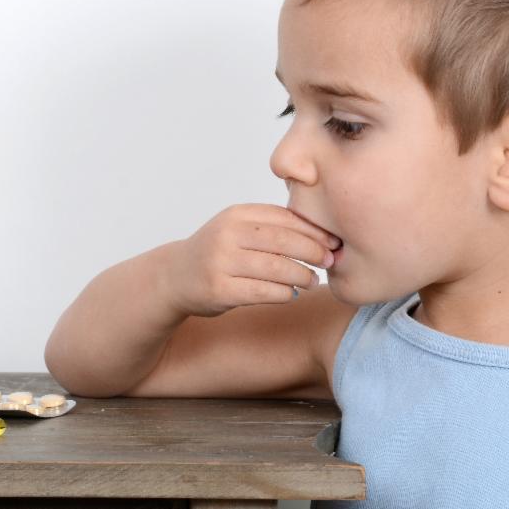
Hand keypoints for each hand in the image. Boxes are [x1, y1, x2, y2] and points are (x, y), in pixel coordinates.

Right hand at [159, 203, 340, 317]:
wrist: (175, 277)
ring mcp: (221, 262)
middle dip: (313, 252)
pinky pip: (264, 291)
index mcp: (236, 215)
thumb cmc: (217, 253)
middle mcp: (227, 235)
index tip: (333, 242)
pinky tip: (290, 293)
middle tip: (329, 261)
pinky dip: (284, 293)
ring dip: (302, 275)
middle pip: (284, 241)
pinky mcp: (219, 290)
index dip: (314, 231)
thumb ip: (271, 226)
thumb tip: (322, 236)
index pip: (285, 218)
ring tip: (312, 280)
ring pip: (277, 268)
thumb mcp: (238, 228)